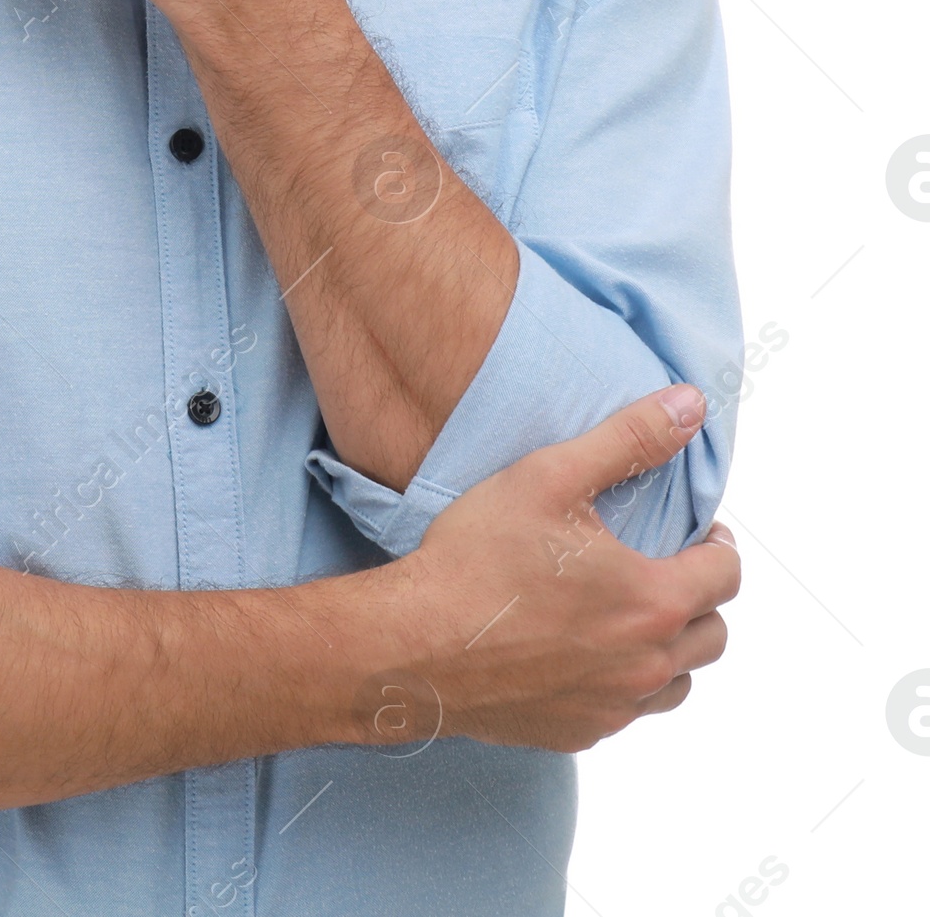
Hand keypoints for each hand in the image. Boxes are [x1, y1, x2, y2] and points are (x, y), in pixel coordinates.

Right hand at [339, 385, 738, 753]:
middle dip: (701, 596)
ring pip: (677, 682)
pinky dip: (625, 682)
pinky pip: (628, 711)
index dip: (718, 546)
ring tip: (634, 611)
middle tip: (668, 566)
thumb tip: (690, 405)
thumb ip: (628, 439)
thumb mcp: (550, 477)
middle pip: (713, 635)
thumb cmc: (477, 558)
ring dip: (671, 646)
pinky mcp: (580, 733)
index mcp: (651, 600)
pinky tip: (588, 651)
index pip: (725, 576)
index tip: (700, 532)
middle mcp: (646, 664)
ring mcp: (614, 708)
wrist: (414, 645)